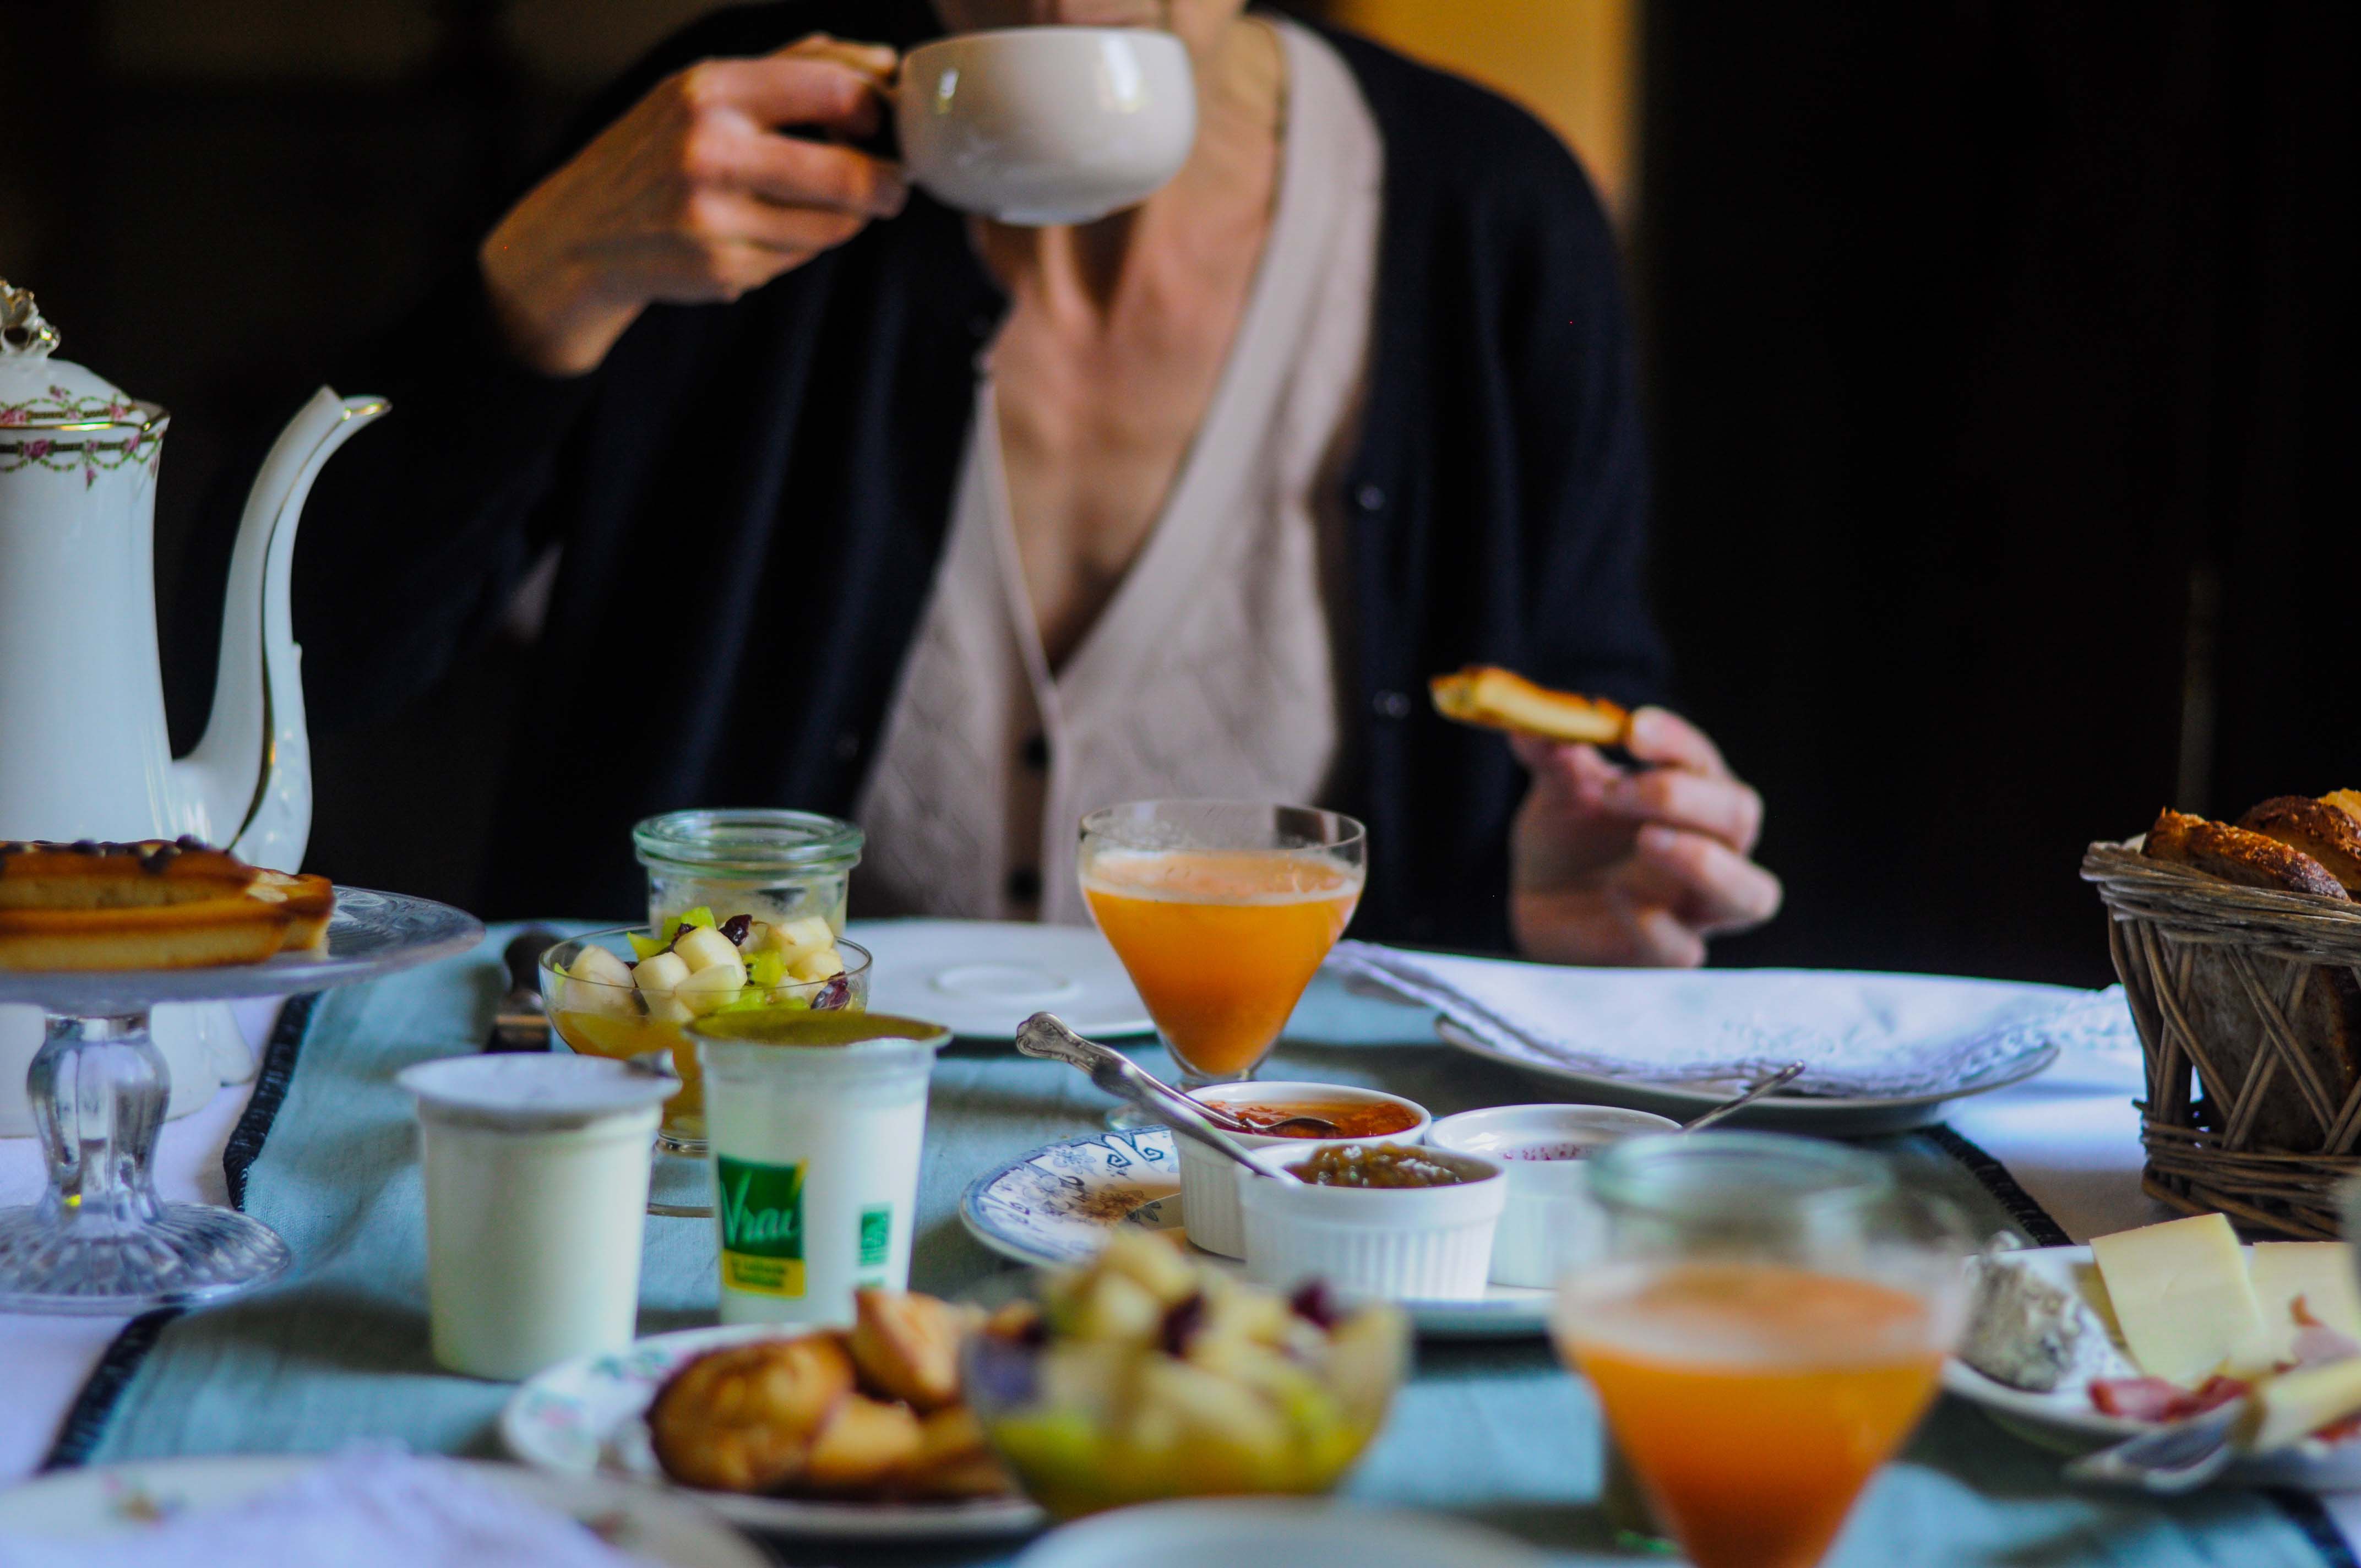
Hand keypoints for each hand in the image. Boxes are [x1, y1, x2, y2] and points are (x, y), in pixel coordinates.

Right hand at [480, 34, 908, 375]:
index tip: (879, 123)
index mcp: (711, 89)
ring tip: (814, 207)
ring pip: (833, 226)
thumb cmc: (660, 148)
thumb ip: (796, 67)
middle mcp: (709, 150)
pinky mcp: (723, 269)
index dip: (875, 110)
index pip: (834, 89)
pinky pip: (800, 259)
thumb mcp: (708, 87)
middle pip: (847, 173)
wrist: (582, 232)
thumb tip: (884, 65)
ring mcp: (714, 217)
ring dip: (843, 220)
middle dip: (887, 185)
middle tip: (893, 187)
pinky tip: (760, 233)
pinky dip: (799, 249)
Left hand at [1507, 707, 1781, 966]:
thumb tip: (1528, 718)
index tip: (1633, 729)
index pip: (1703, 761)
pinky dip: (1655, 924)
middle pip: (1738, 817)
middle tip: (1617, 790)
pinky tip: (1618, 895)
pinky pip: (1684, 950)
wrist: (1539, 903)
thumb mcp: (1557, 790)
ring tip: (1647, 840)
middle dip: (1683, 797)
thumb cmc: (1569, 838)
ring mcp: (1695, 907)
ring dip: (1704, 862)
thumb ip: (1550, 754)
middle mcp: (1711, 849)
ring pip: (1752, 894)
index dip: (1675, 742)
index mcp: (1690, 796)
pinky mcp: (1666, 955)